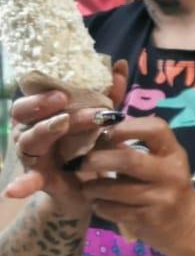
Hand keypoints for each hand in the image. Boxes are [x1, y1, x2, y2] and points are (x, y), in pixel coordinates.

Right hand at [5, 61, 128, 212]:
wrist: (90, 188)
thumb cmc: (91, 147)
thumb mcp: (104, 121)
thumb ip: (112, 95)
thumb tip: (120, 65)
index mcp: (43, 116)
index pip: (33, 97)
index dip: (44, 91)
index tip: (65, 90)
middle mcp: (32, 133)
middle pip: (24, 114)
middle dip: (42, 105)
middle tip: (63, 100)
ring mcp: (33, 157)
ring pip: (29, 141)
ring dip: (46, 130)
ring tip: (62, 124)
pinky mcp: (40, 180)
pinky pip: (27, 182)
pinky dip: (20, 185)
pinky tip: (13, 190)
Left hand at [74, 115, 194, 254]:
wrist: (184, 223)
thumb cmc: (163, 185)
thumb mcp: (158, 163)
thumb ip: (130, 149)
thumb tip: (92, 134)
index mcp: (173, 153)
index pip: (156, 129)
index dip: (128, 127)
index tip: (107, 133)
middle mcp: (172, 173)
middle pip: (129, 160)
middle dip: (98, 160)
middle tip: (82, 164)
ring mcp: (163, 198)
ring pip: (116, 190)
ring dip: (93, 188)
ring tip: (87, 188)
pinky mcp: (150, 218)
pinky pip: (114, 210)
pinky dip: (100, 206)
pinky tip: (99, 204)